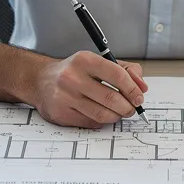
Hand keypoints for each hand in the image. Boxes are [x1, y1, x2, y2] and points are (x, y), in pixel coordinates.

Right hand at [30, 51, 148, 127]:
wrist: (41, 81)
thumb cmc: (75, 71)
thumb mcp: (99, 62)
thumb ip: (126, 71)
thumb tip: (142, 87)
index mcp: (85, 60)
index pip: (117, 75)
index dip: (133, 89)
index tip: (139, 97)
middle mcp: (72, 78)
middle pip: (111, 98)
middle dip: (128, 107)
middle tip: (131, 108)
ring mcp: (65, 97)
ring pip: (103, 114)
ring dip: (117, 116)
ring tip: (118, 112)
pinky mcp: (61, 114)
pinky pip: (91, 123)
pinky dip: (101, 121)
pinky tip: (100, 113)